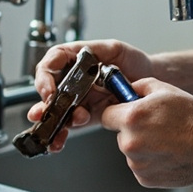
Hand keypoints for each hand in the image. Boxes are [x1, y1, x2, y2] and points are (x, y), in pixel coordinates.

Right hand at [26, 39, 153, 151]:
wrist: (150, 81)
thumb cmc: (133, 61)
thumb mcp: (114, 49)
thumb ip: (97, 51)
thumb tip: (82, 57)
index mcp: (74, 61)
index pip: (50, 64)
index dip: (44, 77)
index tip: (49, 90)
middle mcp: (72, 80)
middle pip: (48, 92)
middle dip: (42, 105)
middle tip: (44, 114)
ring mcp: (78, 99)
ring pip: (55, 112)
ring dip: (52, 122)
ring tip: (56, 130)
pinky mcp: (86, 116)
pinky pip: (69, 125)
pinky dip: (61, 135)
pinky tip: (58, 142)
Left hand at [100, 78, 192, 187]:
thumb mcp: (166, 90)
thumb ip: (140, 86)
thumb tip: (127, 89)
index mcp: (131, 118)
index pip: (106, 116)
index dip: (116, 113)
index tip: (126, 113)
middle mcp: (129, 143)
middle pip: (119, 135)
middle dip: (132, 130)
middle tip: (156, 127)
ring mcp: (137, 164)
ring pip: (131, 152)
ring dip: (143, 147)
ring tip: (167, 141)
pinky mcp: (145, 179)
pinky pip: (141, 167)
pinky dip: (151, 162)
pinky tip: (168, 154)